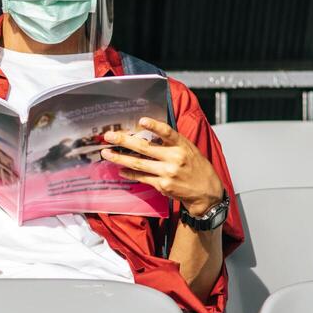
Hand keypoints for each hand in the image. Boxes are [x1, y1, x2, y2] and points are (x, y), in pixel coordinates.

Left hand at [101, 118, 223, 214]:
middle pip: (144, 148)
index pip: (168, 133)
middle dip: (123, 141)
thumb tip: (147, 132)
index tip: (141, 120)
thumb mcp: (189, 149)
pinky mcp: (162, 185)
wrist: (206, 192)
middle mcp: (175, 158)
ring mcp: (167, 173)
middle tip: (108, 136)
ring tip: (106, 153)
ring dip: (119, 158)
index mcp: (182, 146)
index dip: (154, 126)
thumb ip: (171, 141)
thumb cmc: (196, 167)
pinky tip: (120, 169)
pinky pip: (142, 177)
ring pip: (138, 164)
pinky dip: (129, 173)